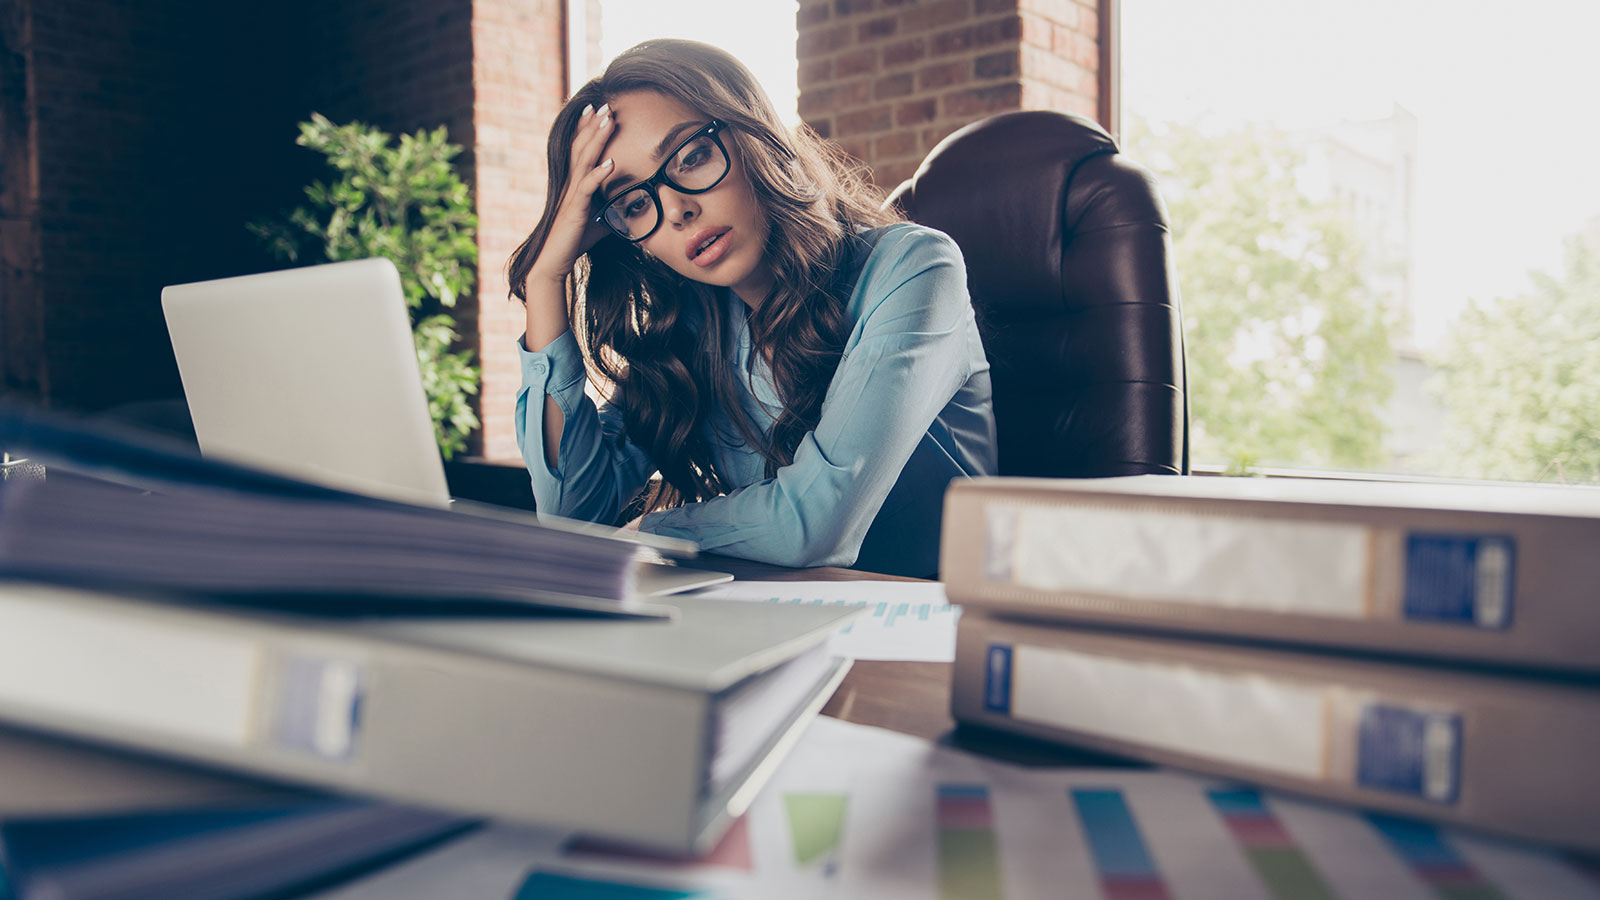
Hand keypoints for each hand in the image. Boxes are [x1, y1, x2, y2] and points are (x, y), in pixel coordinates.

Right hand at [528, 103, 617, 285]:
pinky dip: (599, 174)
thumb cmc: (575, 240)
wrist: (554, 261)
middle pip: (581, 148)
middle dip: (593, 126)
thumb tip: (631, 205)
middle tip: (605, 105)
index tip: (597, 109)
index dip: (588, 129)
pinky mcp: (575, 210)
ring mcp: (572, 196)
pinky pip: (587, 189)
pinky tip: (610, 163)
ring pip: (584, 161)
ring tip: (608, 121)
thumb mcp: (599, 219)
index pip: (580, 150)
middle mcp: (571, 185)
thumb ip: (611, 207)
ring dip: (597, 140)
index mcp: (575, 184)